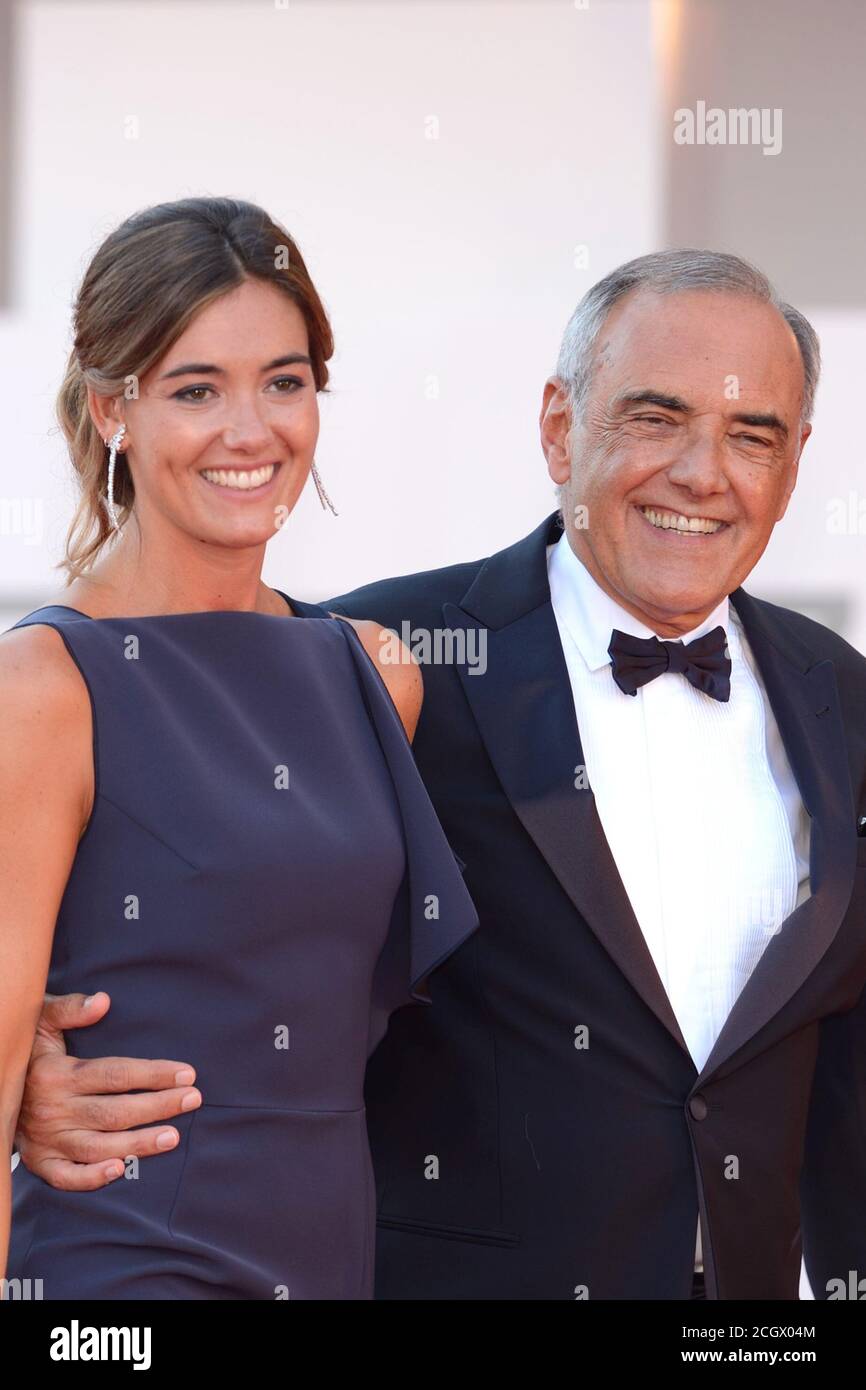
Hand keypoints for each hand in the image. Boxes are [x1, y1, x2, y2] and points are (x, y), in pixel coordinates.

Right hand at [15, 991, 201, 1190]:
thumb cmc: (27, 1048)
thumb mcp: (40, 1020)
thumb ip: (70, 1009)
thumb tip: (103, 1002)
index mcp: (57, 1074)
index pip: (115, 1075)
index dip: (154, 1075)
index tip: (187, 1073)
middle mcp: (53, 1109)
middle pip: (114, 1112)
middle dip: (158, 1106)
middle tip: (194, 1100)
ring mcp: (46, 1139)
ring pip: (98, 1147)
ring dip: (138, 1144)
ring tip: (174, 1136)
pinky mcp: (39, 1161)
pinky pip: (66, 1177)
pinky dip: (91, 1179)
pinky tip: (119, 1171)